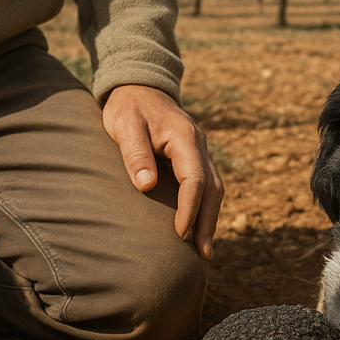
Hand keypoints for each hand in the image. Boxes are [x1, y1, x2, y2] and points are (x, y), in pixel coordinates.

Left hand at [101, 84, 222, 258]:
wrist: (138, 86)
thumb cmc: (128, 107)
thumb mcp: (125, 125)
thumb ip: (135, 153)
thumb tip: (147, 186)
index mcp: (184, 137)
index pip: (195, 179)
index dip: (189, 208)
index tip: (180, 234)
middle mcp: (198, 145)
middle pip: (213, 188)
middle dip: (208, 222)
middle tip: (203, 253)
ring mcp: (198, 151)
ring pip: (214, 188)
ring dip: (210, 218)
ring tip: (205, 249)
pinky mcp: (193, 157)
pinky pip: (206, 184)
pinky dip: (205, 207)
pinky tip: (198, 227)